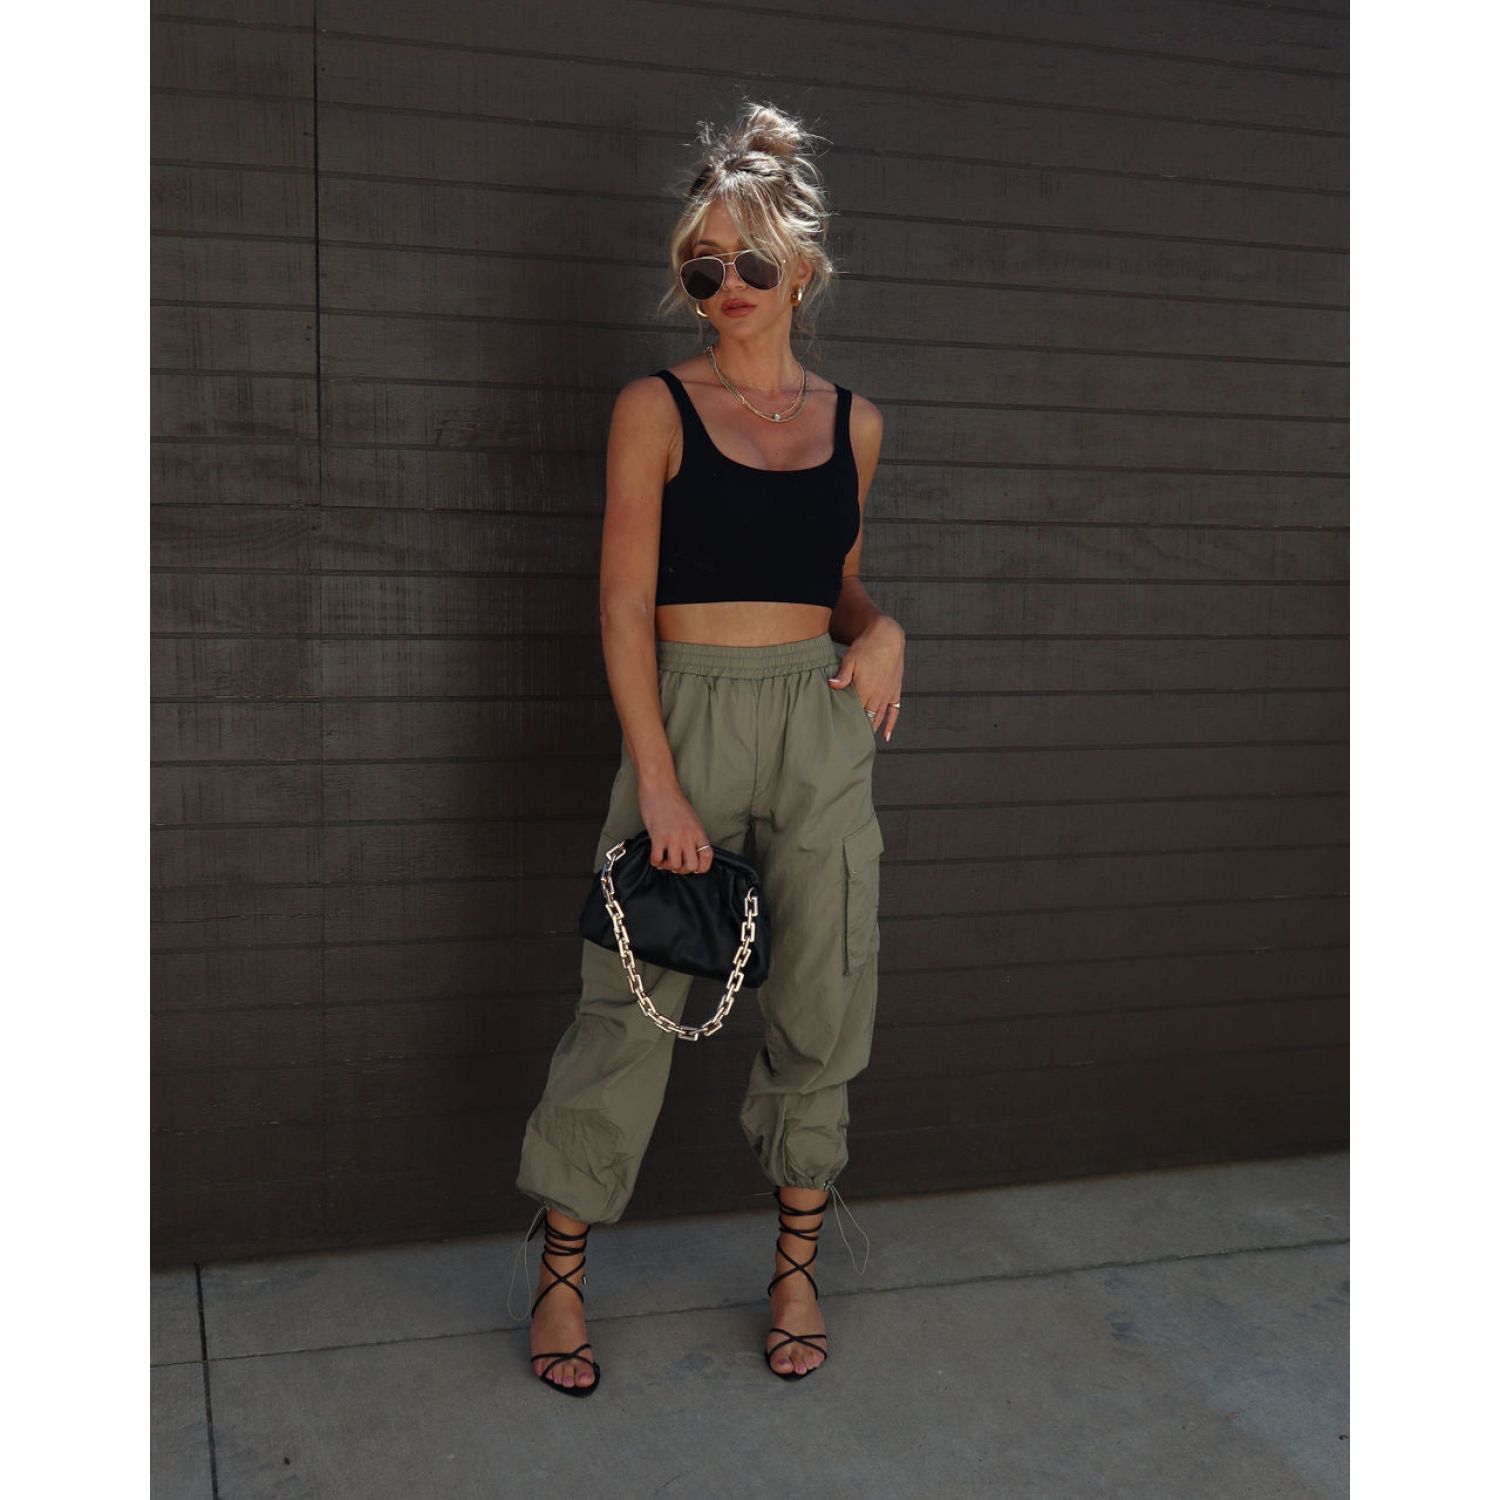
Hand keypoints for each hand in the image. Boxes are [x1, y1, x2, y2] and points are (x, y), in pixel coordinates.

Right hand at [638, 782, 713, 873]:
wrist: (659, 787)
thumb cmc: (673, 801)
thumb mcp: (691, 818)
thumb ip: (692, 834)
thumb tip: (689, 850)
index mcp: (698, 832)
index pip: (708, 856)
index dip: (702, 867)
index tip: (693, 866)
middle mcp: (688, 836)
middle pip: (691, 867)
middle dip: (682, 869)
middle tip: (675, 862)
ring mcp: (673, 837)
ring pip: (674, 866)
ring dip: (667, 866)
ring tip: (664, 858)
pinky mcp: (658, 837)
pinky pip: (657, 860)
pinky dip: (655, 862)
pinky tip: (655, 854)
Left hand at [827, 616, 904, 741]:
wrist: (888, 636)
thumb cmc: (866, 647)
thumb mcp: (850, 659)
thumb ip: (842, 675)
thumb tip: (831, 685)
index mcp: (864, 690)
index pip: (853, 714)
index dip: (846, 725)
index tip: (838, 737)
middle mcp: (877, 696)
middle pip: (866, 720)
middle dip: (857, 732)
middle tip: (848, 746)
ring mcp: (887, 695)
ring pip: (879, 718)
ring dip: (872, 730)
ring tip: (863, 744)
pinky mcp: (894, 691)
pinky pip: (894, 712)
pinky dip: (891, 724)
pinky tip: (887, 736)